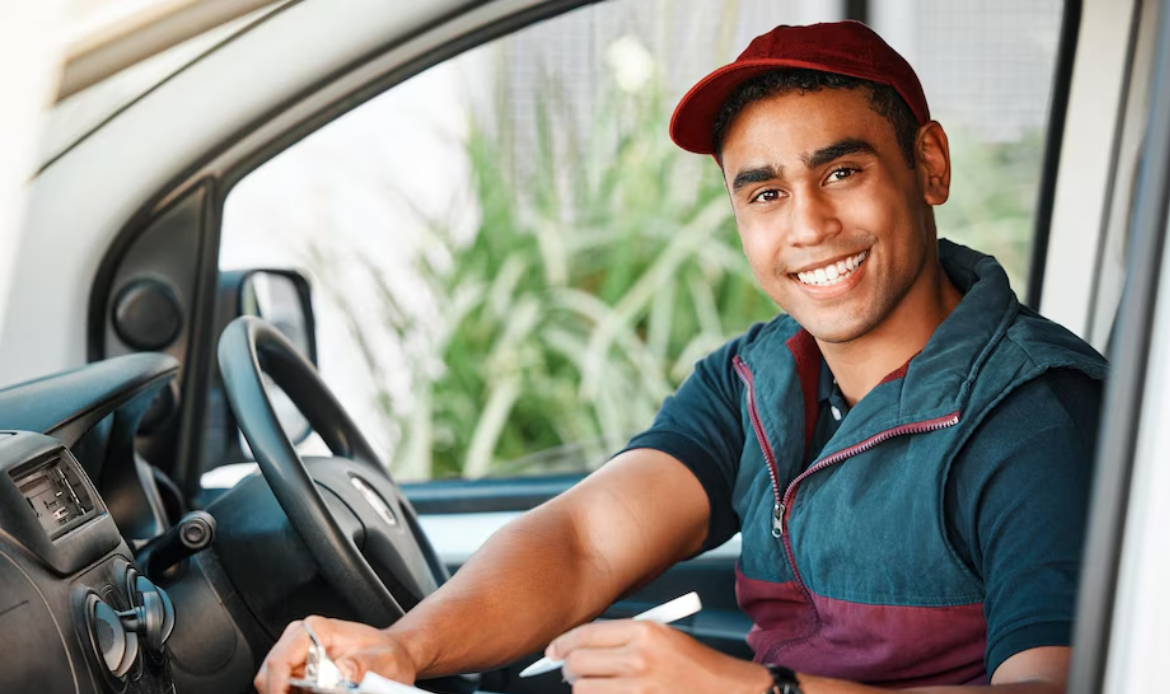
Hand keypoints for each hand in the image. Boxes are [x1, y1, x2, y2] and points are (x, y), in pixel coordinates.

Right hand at [254, 615, 416, 693]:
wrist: (393, 654)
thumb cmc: (386, 654)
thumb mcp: (378, 663)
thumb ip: (354, 668)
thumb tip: (333, 677)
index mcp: (317, 630)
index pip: (280, 661)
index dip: (277, 688)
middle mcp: (301, 638)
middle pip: (271, 674)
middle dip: (282, 693)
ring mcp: (298, 654)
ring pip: (276, 684)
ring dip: (290, 693)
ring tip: (320, 692)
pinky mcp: (300, 669)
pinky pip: (287, 688)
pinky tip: (315, 693)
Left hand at [549, 619, 772, 693]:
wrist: (728, 692)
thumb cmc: (697, 665)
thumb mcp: (663, 636)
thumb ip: (623, 638)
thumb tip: (580, 645)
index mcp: (645, 631)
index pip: (586, 634)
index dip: (563, 643)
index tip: (553, 650)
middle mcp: (640, 659)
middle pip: (578, 663)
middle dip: (569, 668)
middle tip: (571, 670)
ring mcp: (639, 689)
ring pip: (583, 690)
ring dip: (582, 689)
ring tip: (595, 686)